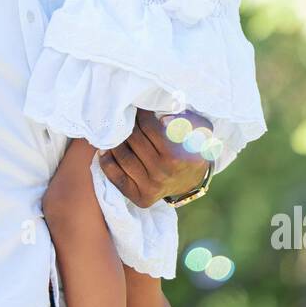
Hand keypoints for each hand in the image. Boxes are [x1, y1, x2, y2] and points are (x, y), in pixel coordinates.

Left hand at [98, 109, 213, 208]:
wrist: (190, 180)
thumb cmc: (192, 149)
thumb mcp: (200, 131)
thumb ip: (187, 120)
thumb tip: (163, 119)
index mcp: (175, 155)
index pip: (148, 127)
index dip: (141, 114)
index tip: (138, 108)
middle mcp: (162, 173)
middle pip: (133, 139)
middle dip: (127, 124)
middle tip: (124, 116)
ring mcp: (150, 187)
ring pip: (122, 156)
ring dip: (114, 141)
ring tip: (114, 131)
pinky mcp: (140, 197)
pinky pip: (116, 177)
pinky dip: (106, 162)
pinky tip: (105, 150)